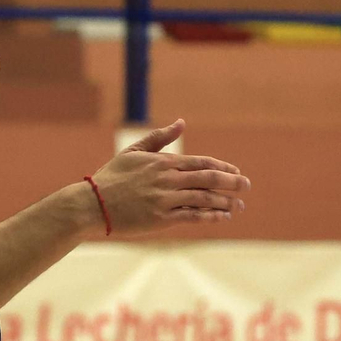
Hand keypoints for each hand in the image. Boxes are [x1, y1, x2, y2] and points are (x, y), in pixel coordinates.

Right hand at [88, 119, 248, 237]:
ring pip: (204, 198)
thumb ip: (159, 138)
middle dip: (232, 183)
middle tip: (247, 186)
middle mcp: (168, 179)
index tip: (236, 172)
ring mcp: (166, 200)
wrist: (92, 204)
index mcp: (163, 162)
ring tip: (239, 206)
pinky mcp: (162, 218)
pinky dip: (211, 216)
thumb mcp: (134, 152)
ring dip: (225, 202)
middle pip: (209, 179)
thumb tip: (181, 122)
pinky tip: (223, 217)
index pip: (202, 162)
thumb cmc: (111, 177)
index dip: (223, 167)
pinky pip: (193, 216)